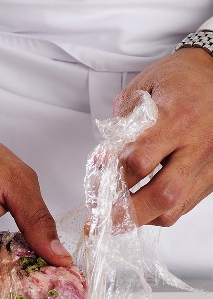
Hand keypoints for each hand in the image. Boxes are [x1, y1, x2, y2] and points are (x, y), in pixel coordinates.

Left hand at [114, 47, 212, 226]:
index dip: (112, 173)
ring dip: (141, 218)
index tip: (97, 175)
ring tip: (118, 217)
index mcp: (178, 117)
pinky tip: (141, 207)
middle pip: (161, 194)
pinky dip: (157, 212)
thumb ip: (122, 124)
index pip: (140, 160)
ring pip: (174, 208)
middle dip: (125, 212)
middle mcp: (197, 145)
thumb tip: (104, 161)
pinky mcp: (211, 179)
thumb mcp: (144, 87)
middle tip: (100, 220)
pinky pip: (183, 207)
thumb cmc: (180, 79)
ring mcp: (207, 166)